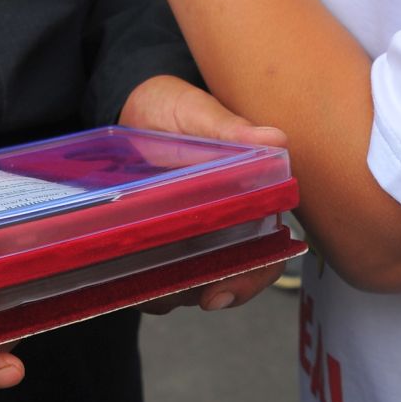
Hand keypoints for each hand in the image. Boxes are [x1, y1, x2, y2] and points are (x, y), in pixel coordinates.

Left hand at [118, 74, 292, 312]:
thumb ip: (232, 130)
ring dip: (171, 291)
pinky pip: (154, 276)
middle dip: (207, 293)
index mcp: (248, 200)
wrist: (133, 105)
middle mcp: (224, 227)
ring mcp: (189, 238)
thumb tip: (277, 140)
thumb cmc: (174, 106)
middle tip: (179, 296)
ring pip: (189, 283)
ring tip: (144, 282)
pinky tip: (123, 275)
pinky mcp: (156, 242)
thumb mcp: (199, 113)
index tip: (220, 293)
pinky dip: (142, 283)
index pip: (264, 252)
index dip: (250, 277)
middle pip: (228, 278)